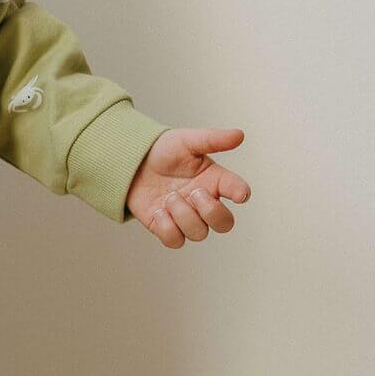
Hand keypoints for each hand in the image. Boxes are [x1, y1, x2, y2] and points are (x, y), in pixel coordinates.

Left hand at [126, 128, 250, 247]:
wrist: (133, 163)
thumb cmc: (164, 152)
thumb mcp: (187, 141)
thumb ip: (213, 139)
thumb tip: (239, 134)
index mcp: (215, 181)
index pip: (237, 190)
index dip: (241, 193)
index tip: (239, 194)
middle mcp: (204, 202)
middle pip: (224, 223)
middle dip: (212, 212)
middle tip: (195, 193)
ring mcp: (187, 218)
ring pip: (198, 233)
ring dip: (183, 215)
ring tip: (169, 197)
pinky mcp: (167, 228)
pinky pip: (175, 241)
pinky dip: (167, 227)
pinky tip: (158, 210)